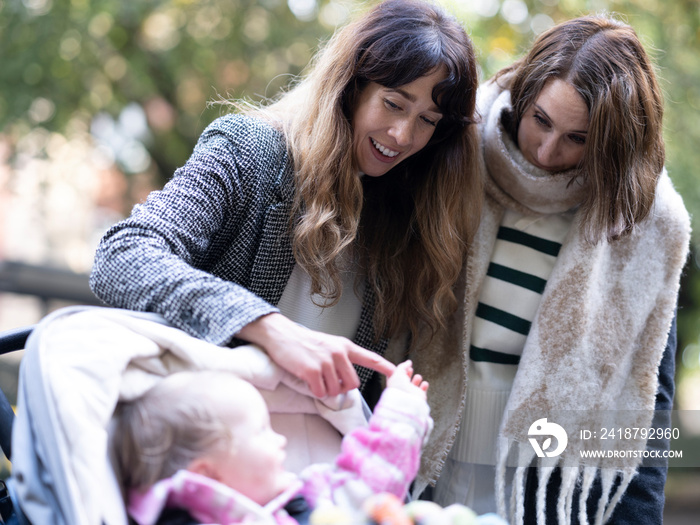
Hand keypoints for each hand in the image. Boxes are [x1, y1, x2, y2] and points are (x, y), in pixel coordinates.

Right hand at [236, 313, 395, 397]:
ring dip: (328, 391)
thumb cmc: (303, 342)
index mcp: (344, 346)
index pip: (370, 357)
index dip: (385, 367)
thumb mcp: (328, 344)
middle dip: (343, 389)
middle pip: (353, 384)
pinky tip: (309, 382)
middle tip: (330, 383)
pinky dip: (316, 392)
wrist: (281, 334)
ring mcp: (325, 362)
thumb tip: (349, 380)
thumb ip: (341, 359)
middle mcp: (338, 353)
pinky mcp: (311, 370)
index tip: (399, 372)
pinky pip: (321, 392)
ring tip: (317, 380)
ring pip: (337, 390)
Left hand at [385, 360, 428, 399]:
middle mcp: (402, 390)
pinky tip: (424, 383)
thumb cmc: (398, 387)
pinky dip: (424, 386)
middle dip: (409, 374)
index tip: (406, 367)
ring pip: (414, 385)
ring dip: (417, 379)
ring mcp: (411, 394)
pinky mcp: (419, 397)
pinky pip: (423, 391)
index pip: (397, 377)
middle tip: (411, 370)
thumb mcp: (397, 372)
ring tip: (417, 377)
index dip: (402, 371)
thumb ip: (403, 365)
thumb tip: (409, 362)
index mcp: (394, 385)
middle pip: (406, 381)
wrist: (407, 401)